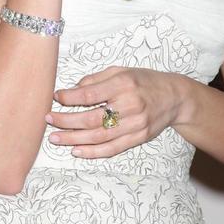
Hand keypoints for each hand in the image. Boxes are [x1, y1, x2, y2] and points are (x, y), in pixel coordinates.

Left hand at [46, 66, 181, 158]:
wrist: (175, 97)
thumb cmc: (145, 81)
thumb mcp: (122, 71)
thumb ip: (96, 79)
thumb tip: (73, 90)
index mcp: (124, 84)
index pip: (90, 95)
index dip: (69, 98)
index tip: (55, 97)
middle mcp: (130, 105)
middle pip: (91, 119)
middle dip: (65, 121)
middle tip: (48, 120)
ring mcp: (135, 124)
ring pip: (98, 137)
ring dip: (73, 139)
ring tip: (55, 138)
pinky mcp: (139, 138)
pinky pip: (112, 149)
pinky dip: (92, 152)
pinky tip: (76, 150)